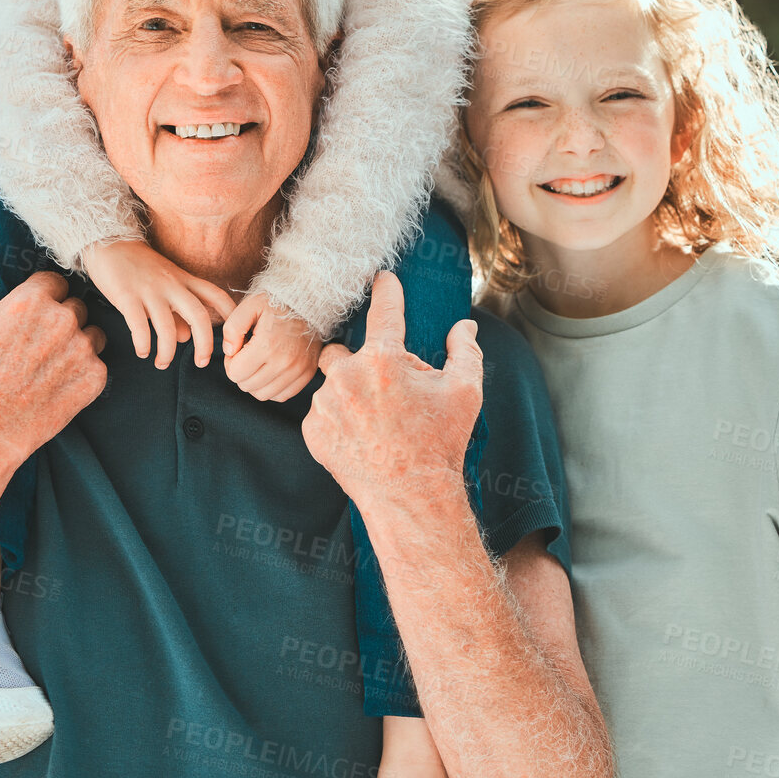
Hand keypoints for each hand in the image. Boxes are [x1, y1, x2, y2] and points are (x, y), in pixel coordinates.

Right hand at [0, 269, 107, 466]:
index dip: (44, 297)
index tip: (31, 315)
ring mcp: (81, 349)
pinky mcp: (93, 378)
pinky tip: (61, 384)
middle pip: (76, 306)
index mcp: (31, 300)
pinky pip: (100, 366)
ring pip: (93, 334)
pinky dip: (86, 374)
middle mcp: (62, 319)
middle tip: (40, 344)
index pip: (54, 282)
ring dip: (80, 344)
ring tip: (53, 364)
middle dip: (63, 319)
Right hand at [82, 238, 234, 369]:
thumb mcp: (165, 283)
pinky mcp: (127, 297)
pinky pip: (139, 328)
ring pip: (168, 329)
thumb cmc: (138, 266)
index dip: (231, 315)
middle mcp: (172, 285)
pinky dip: (143, 345)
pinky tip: (142, 352)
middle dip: (205, 344)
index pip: (216, 295)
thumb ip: (177, 311)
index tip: (234, 336)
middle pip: (199, 316)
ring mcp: (150, 291)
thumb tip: (185, 338)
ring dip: (167, 353)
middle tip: (202, 363)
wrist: (109, 242)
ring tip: (162, 363)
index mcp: (184, 279)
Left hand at [222, 294, 322, 401]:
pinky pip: (281, 396)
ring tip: (260, 361)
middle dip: (241, 372)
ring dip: (255, 382)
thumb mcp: (250, 305)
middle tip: (248, 353)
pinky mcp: (307, 374)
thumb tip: (229, 353)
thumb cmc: (277, 302)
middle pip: (246, 386)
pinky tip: (271, 370)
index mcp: (267, 345)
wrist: (310, 301)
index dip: (230, 362)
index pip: (234, 374)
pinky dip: (272, 387)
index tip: (239, 348)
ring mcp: (298, 370)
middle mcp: (284, 362)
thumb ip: (232, 328)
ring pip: (263, 395)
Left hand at [302, 272, 481, 516]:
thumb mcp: (465, 393)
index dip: (385, 291)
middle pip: (340, 350)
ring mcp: (325, 405)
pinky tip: (360, 438)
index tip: (381, 279)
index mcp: (383, 359)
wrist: (411, 499)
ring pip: (330, 384)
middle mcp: (347, 376)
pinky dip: (337, 419)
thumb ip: (465, 352)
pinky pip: (321, 413)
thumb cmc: (441, 444)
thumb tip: (464, 327)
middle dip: (356, 363)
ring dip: (347, 394)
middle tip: (380, 388)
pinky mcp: (313, 431)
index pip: (383, 311)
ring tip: (374, 423)